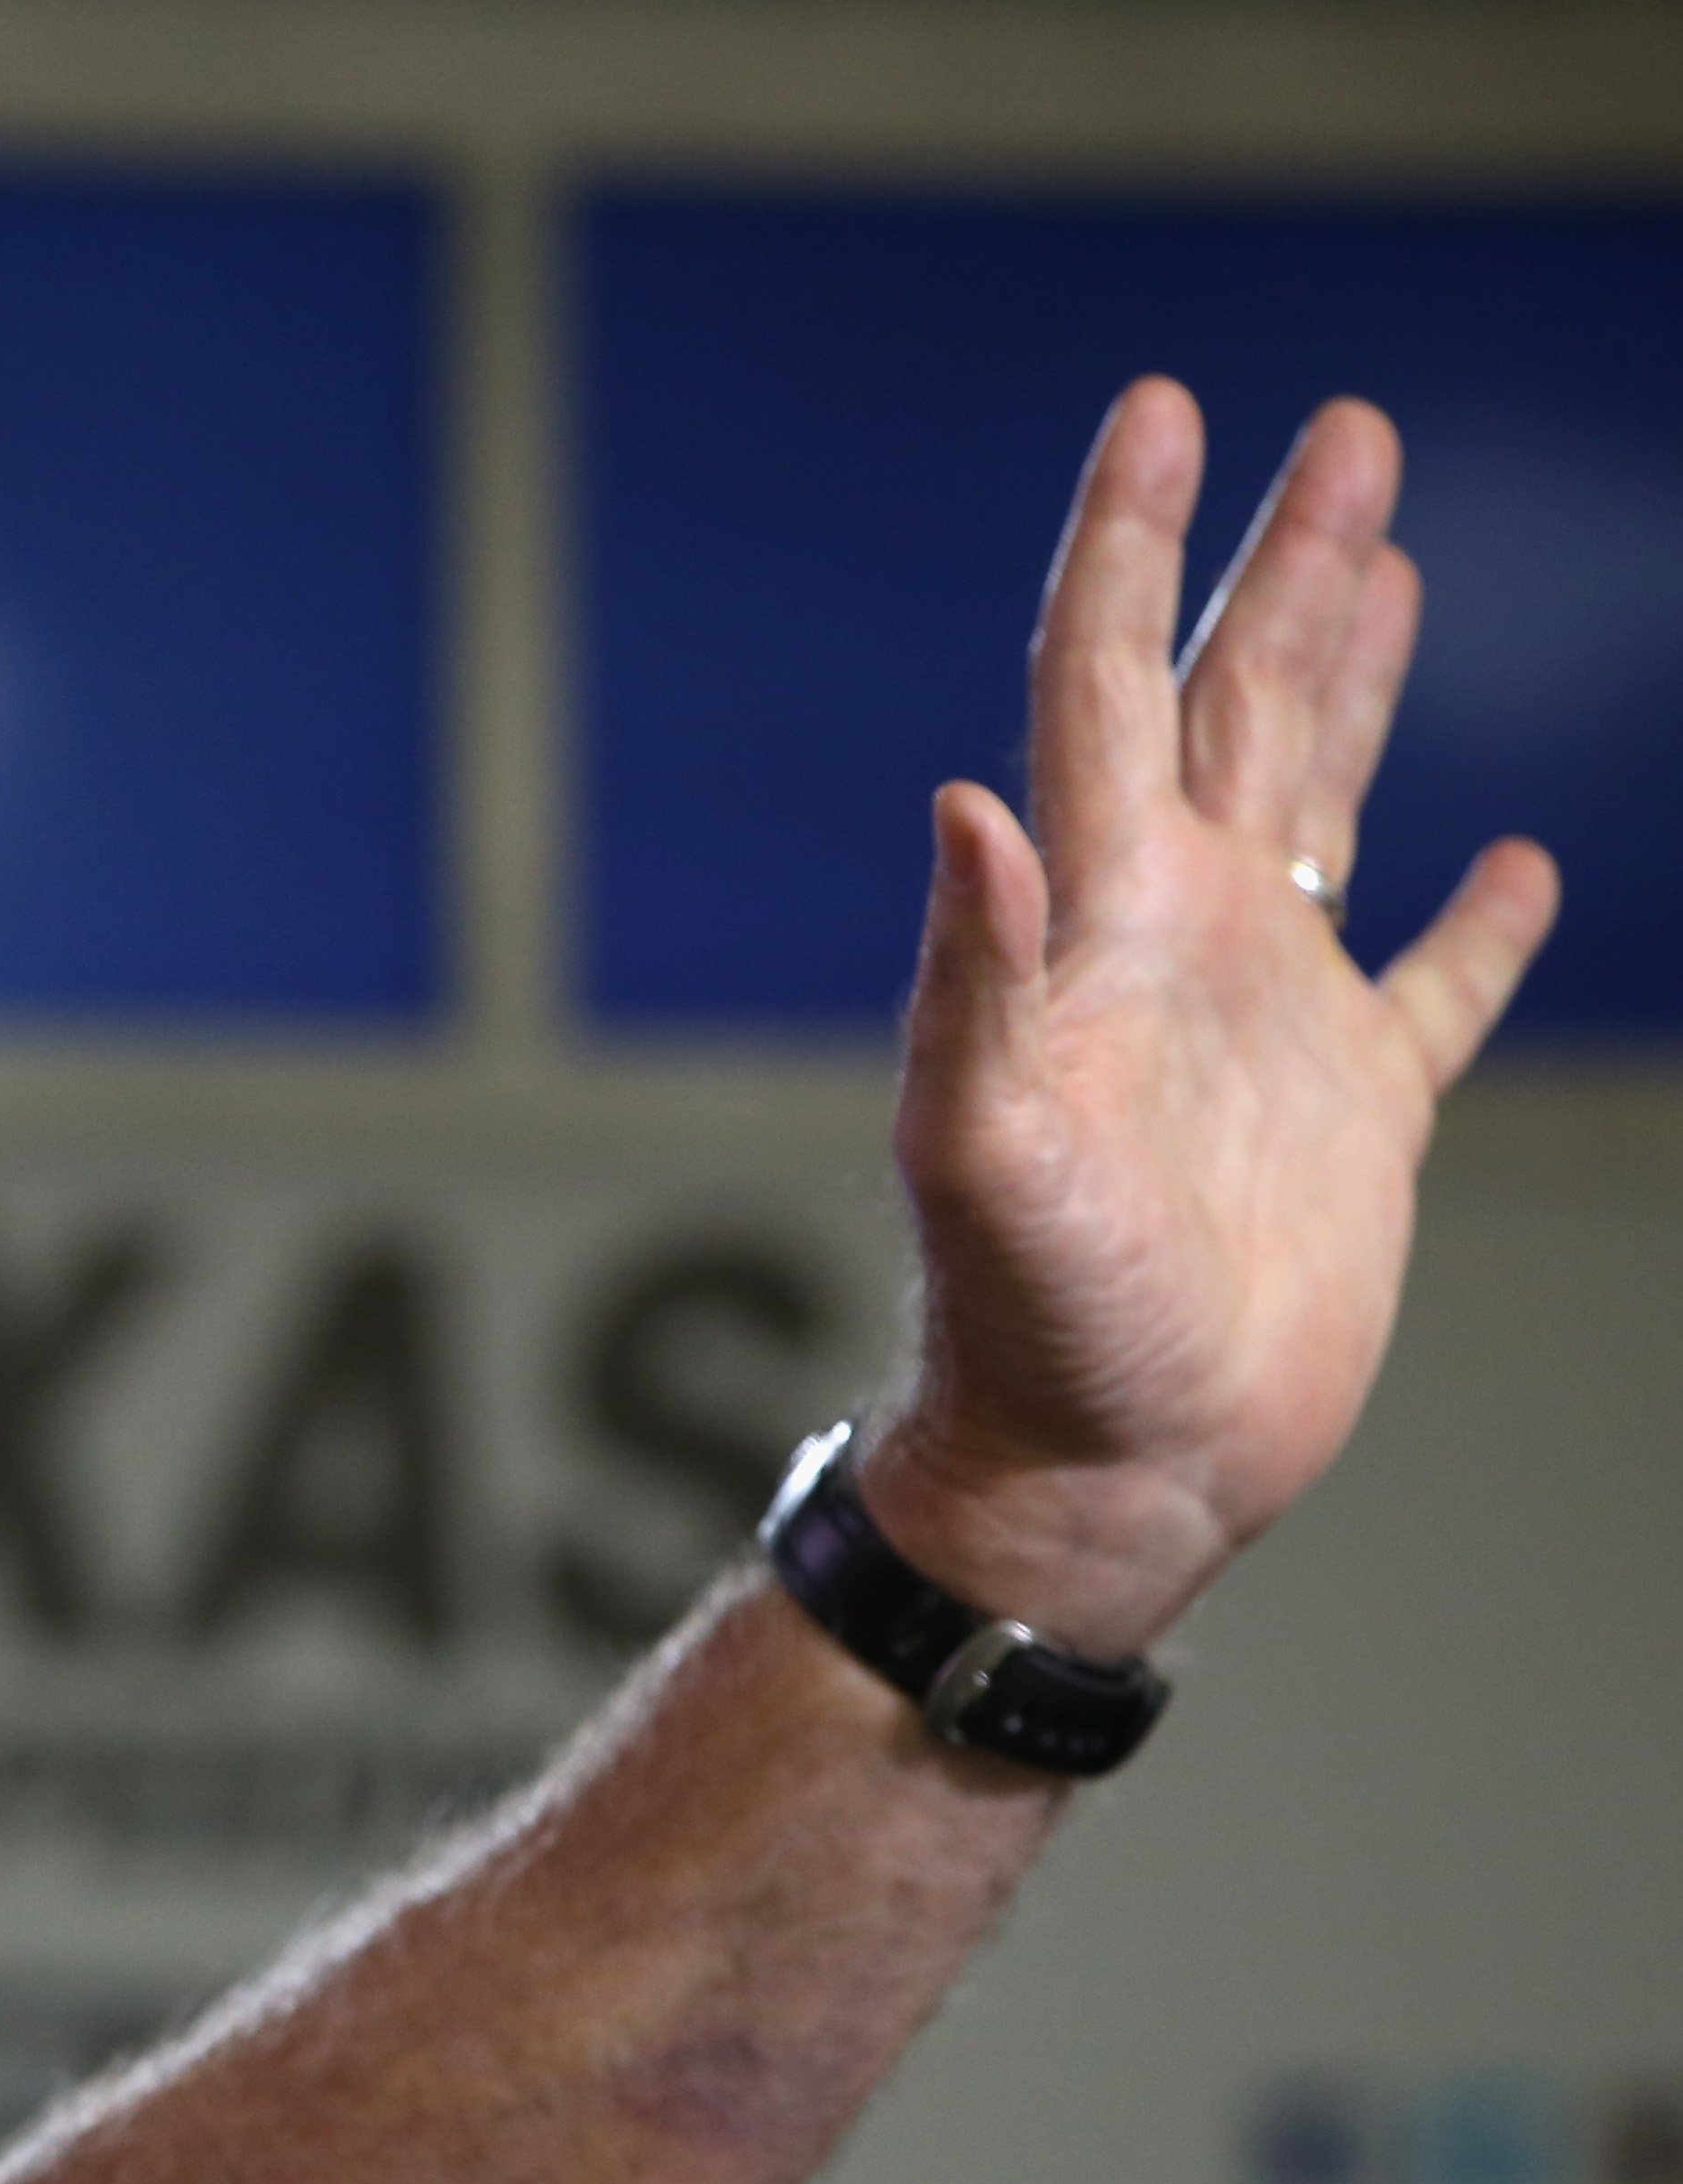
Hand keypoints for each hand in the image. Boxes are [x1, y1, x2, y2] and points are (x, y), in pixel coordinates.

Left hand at [861, 379, 1560, 1655]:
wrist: (1096, 1470)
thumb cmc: (1033, 1327)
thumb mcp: (984, 1151)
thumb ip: (976, 980)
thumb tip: (967, 804)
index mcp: (1095, 924)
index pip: (1100, 685)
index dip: (1129, 547)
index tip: (1164, 409)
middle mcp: (1175, 940)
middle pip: (1233, 700)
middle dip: (1283, 562)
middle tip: (1342, 428)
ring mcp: (1266, 1020)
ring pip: (1324, 794)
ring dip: (1354, 670)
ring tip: (1387, 553)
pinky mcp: (1351, 1115)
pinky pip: (1433, 991)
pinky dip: (1480, 928)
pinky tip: (1519, 865)